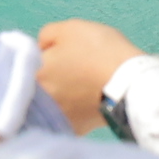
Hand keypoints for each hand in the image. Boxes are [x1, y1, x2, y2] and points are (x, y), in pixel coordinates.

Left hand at [33, 19, 152, 136]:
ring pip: (52, 104)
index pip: (29, 64)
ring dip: (61, 96)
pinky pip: (68, 118)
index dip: (45, 56)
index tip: (61, 53)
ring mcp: (57, 118)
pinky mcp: (75, 130)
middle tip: (72, 69)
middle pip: (39, 86)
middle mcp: (40, 100)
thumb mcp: (71, 28)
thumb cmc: (99, 50)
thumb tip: (40, 48)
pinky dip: (74, 111)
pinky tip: (86, 102)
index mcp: (35, 74)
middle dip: (50, 77)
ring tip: (80, 86)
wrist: (130, 82)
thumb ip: (46, 36)